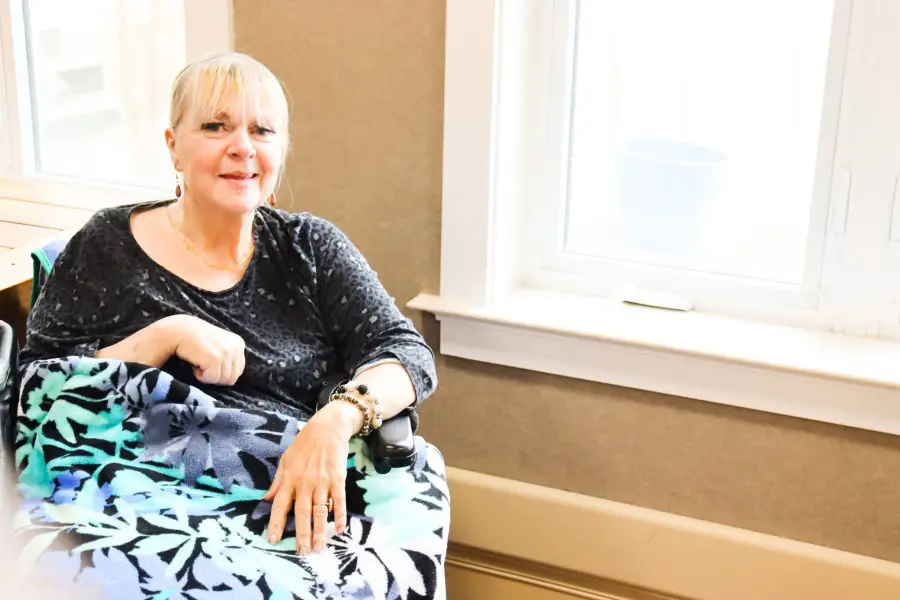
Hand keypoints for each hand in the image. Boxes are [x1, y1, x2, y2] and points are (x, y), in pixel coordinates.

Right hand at [162, 314, 245, 384]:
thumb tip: (233, 378)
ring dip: (207, 376)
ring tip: (199, 361)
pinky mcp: (215, 359)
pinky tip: (196, 363)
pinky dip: (200, 376)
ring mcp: (227, 353)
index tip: (210, 363)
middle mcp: (236, 348)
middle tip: (204, 363)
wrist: (179, 331)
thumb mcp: (219, 345)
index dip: (221, 372)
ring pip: (221, 380)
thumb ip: (229, 357)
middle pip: (231, 378)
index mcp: (239, 344)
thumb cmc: (197, 340)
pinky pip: (211, 379)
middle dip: (215, 376)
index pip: (237, 371)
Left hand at [263, 402, 361, 552]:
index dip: (275, 523)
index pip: (279, 505)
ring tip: (319, 548)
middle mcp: (304, 483)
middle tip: (302, 552)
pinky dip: (340, 515)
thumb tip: (265, 499)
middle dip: (301, 534)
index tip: (272, 540)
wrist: (327, 428)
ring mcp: (322, 482)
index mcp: (289, 480)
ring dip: (320, 530)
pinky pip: (339, 500)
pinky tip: (340, 528)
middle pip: (301, 513)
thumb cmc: (304, 445)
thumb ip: (277, 482)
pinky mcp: (338, 479)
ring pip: (320, 510)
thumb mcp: (285, 461)